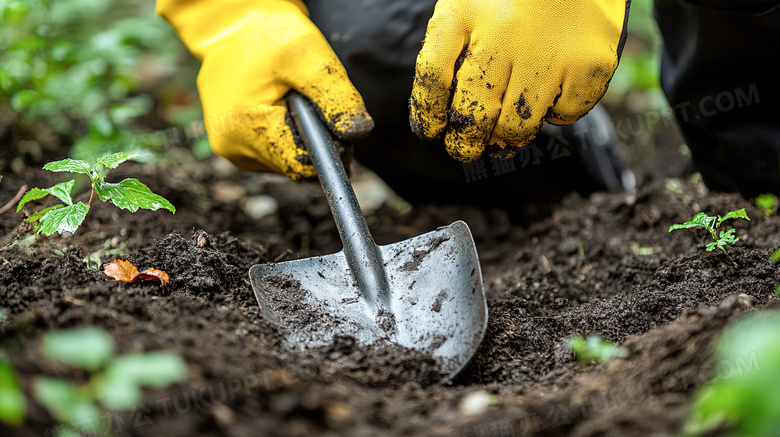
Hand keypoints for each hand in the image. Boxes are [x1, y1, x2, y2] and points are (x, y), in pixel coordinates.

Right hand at [157, 0, 372, 179]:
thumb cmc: (265, 33)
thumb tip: (357, 134)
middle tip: (312, 99)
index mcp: (245, 131)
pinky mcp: (236, 143)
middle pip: (296, 165)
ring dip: (301, 135)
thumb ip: (336, 97)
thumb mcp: (308, 56)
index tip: (334, 118)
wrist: (229, 22)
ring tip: (293, 97)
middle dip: (315, 138)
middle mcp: (234, 148)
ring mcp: (232, 148)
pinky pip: (275, 152)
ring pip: (287, 160)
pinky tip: (282, 105)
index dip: (330, 147)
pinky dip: (289, 133)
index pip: (304, 166)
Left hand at [409, 0, 629, 160]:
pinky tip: (550, 95)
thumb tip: (446, 116)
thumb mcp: (472, 3)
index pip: (433, 78)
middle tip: (463, 150)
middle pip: (473, 113)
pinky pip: (563, 114)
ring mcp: (547, 50)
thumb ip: (454, 47)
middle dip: (464, 142)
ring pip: (517, 125)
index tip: (431, 131)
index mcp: (464, 10)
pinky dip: (555, 114)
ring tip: (503, 134)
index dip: (427, 114)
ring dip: (507, 137)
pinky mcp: (588, 63)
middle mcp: (503, 31)